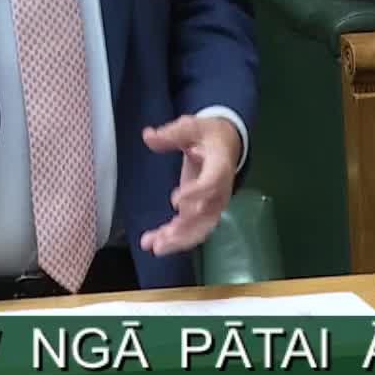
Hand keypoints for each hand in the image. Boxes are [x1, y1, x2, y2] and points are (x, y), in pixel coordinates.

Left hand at [136, 115, 241, 255]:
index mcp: (220, 166)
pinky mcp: (204, 211)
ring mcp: (214, 204)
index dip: (196, 194)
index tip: (175, 201)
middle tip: (162, 239)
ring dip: (178, 240)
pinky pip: (193, 230)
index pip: (212, 183)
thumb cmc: (208, 134)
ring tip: (155, 247)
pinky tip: (153, 244)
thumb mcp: (191, 126)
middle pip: (207, 215)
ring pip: (200, 229)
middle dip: (185, 229)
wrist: (226, 144)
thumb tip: (148, 136)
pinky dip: (174, 239)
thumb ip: (171, 134)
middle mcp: (220, 190)